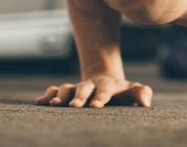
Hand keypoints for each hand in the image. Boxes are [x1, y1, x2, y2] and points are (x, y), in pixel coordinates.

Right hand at [35, 74, 152, 107]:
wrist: (105, 79)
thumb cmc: (122, 90)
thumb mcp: (134, 90)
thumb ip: (142, 94)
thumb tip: (147, 103)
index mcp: (108, 86)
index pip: (105, 91)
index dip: (100, 97)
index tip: (96, 106)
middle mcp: (90, 85)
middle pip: (84, 88)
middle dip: (79, 96)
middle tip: (73, 106)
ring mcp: (77, 87)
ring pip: (67, 87)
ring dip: (60, 95)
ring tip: (54, 104)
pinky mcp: (67, 90)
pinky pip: (55, 90)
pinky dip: (47, 94)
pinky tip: (39, 101)